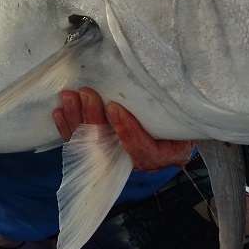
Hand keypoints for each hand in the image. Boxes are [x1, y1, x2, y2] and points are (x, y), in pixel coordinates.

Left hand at [52, 87, 193, 171]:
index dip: (127, 131)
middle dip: (95, 121)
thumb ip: (177, 109)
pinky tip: (59, 112)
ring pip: (91, 147)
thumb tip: (168, 87)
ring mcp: (118, 157)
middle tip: (86, 94)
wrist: (180, 128)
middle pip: (111, 149)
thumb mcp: (189, 116)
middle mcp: (138, 162)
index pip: (142, 151)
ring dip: (77, 121)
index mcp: (165, 155)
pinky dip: (69, 128)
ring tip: (68, 97)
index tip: (114, 108)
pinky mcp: (102, 149)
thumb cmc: (185, 118)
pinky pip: (81, 144)